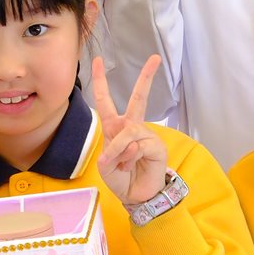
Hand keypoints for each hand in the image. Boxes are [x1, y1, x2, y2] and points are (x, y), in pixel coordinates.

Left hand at [91, 54, 169, 205]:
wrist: (135, 196)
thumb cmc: (120, 178)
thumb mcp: (106, 165)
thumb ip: (113, 151)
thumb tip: (131, 142)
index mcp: (115, 127)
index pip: (105, 100)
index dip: (100, 80)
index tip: (97, 60)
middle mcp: (132, 127)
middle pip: (139, 98)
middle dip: (146, 77)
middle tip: (155, 58)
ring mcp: (146, 135)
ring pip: (128, 133)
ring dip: (119, 151)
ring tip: (120, 165)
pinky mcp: (156, 145)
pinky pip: (137, 145)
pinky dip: (128, 157)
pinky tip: (131, 166)